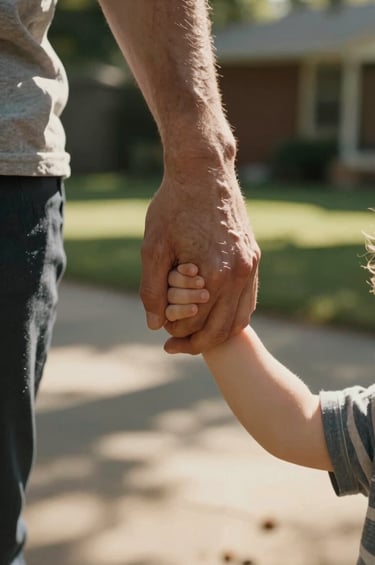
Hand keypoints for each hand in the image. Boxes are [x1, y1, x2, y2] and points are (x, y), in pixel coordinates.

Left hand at [140, 163, 259, 354]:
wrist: (204, 171)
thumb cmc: (174, 206)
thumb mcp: (153, 248)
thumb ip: (152, 290)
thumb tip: (155, 325)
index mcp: (215, 274)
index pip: (195, 323)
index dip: (176, 333)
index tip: (162, 333)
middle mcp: (239, 274)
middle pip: (221, 328)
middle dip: (197, 342)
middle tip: (175, 346)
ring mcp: (251, 267)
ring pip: (239, 319)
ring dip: (217, 333)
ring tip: (195, 337)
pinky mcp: (254, 259)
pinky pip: (248, 300)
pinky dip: (233, 316)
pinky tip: (215, 316)